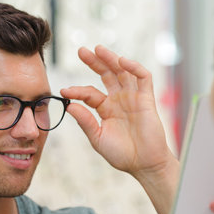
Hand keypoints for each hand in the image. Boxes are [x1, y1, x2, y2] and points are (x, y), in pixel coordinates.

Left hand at [61, 45, 178, 213]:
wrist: (144, 165)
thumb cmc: (123, 154)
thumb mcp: (98, 137)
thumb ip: (85, 121)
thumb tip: (69, 105)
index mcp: (106, 109)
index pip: (90, 93)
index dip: (78, 90)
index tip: (65, 90)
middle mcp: (119, 100)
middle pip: (106, 75)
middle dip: (95, 62)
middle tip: (81, 51)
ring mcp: (133, 98)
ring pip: (123, 72)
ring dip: (111, 59)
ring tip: (98, 49)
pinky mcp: (147, 99)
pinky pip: (143, 78)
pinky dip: (134, 67)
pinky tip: (122, 61)